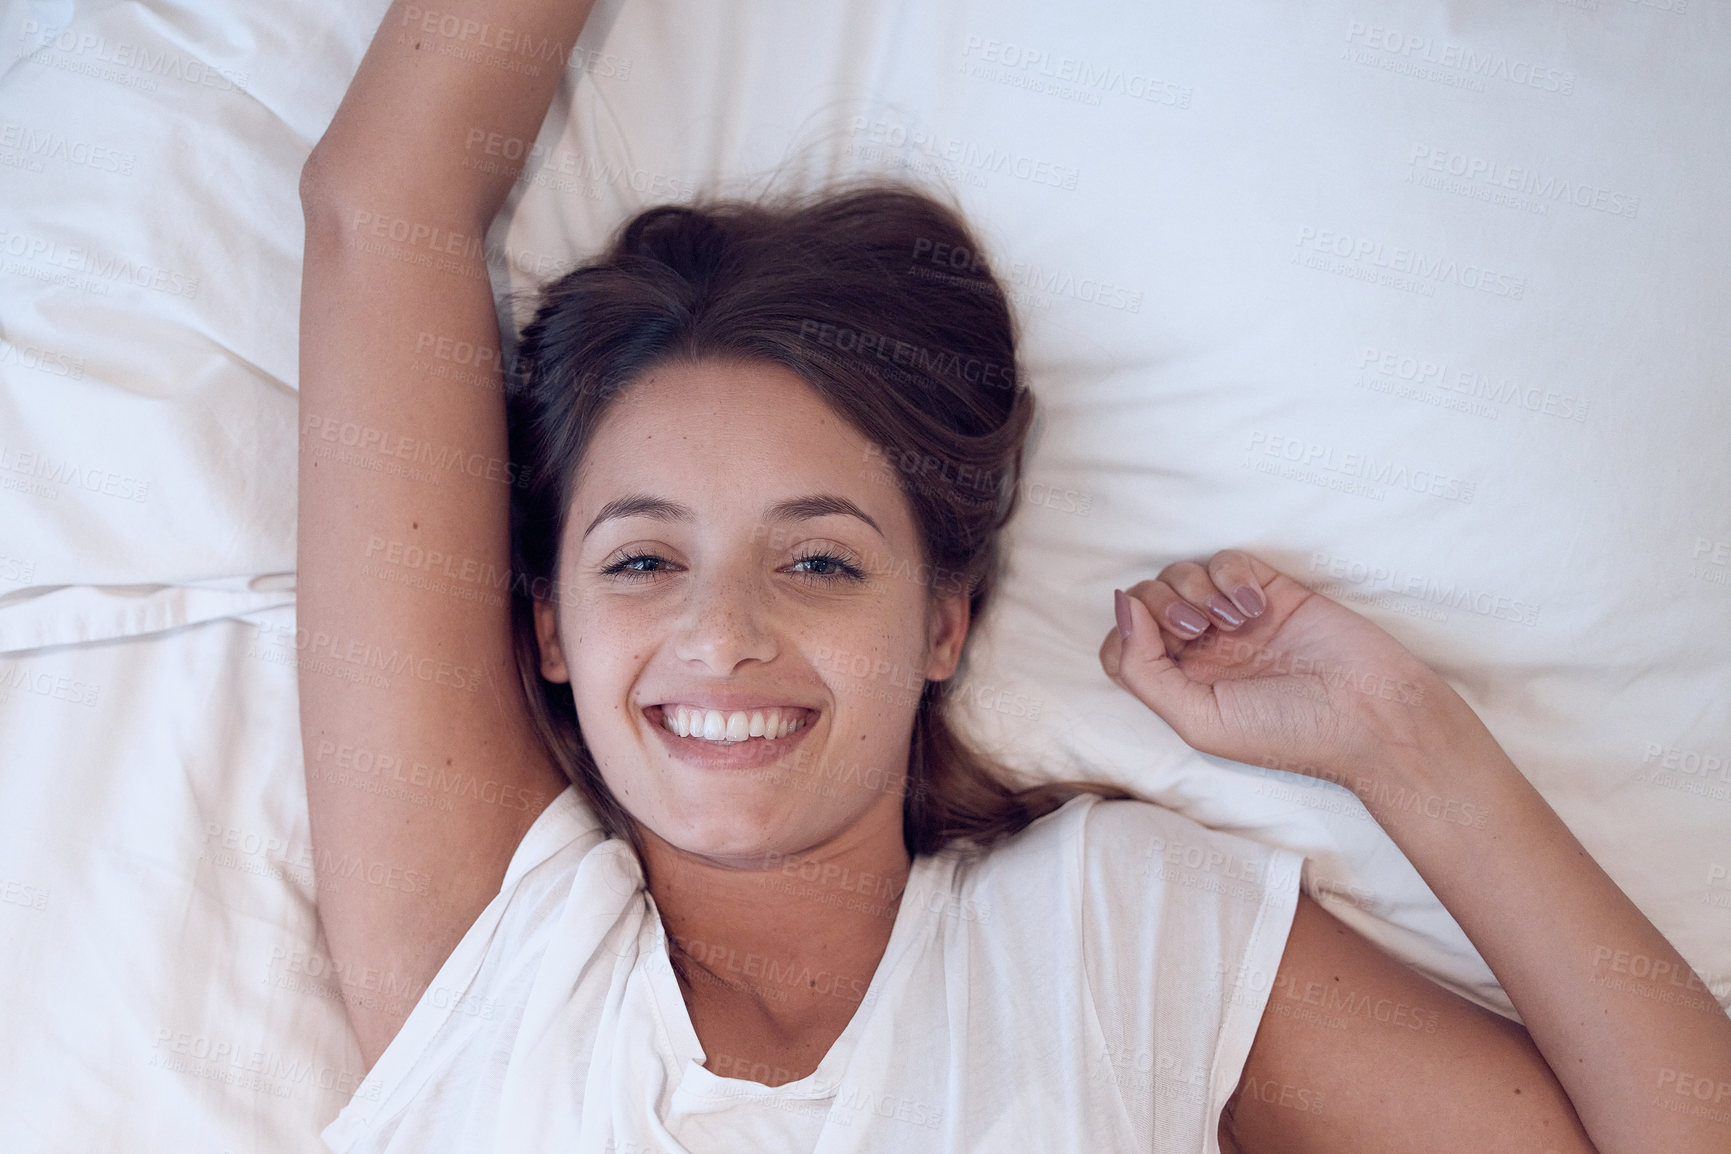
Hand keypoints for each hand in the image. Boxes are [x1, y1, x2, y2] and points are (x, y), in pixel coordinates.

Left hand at [1098, 549, 1449, 781]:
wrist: (1370, 714)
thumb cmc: (1289, 732)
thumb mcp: (1200, 719)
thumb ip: (1145, 670)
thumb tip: (1120, 607)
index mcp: (1180, 687)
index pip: (1122, 646)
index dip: (1129, 635)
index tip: (1167, 645)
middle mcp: (1201, 651)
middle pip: (1144, 602)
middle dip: (1161, 605)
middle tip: (1199, 629)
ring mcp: (1232, 618)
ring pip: (1179, 575)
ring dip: (1195, 590)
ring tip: (1236, 622)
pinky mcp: (1267, 589)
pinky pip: (1224, 559)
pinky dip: (1230, 575)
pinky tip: (1256, 606)